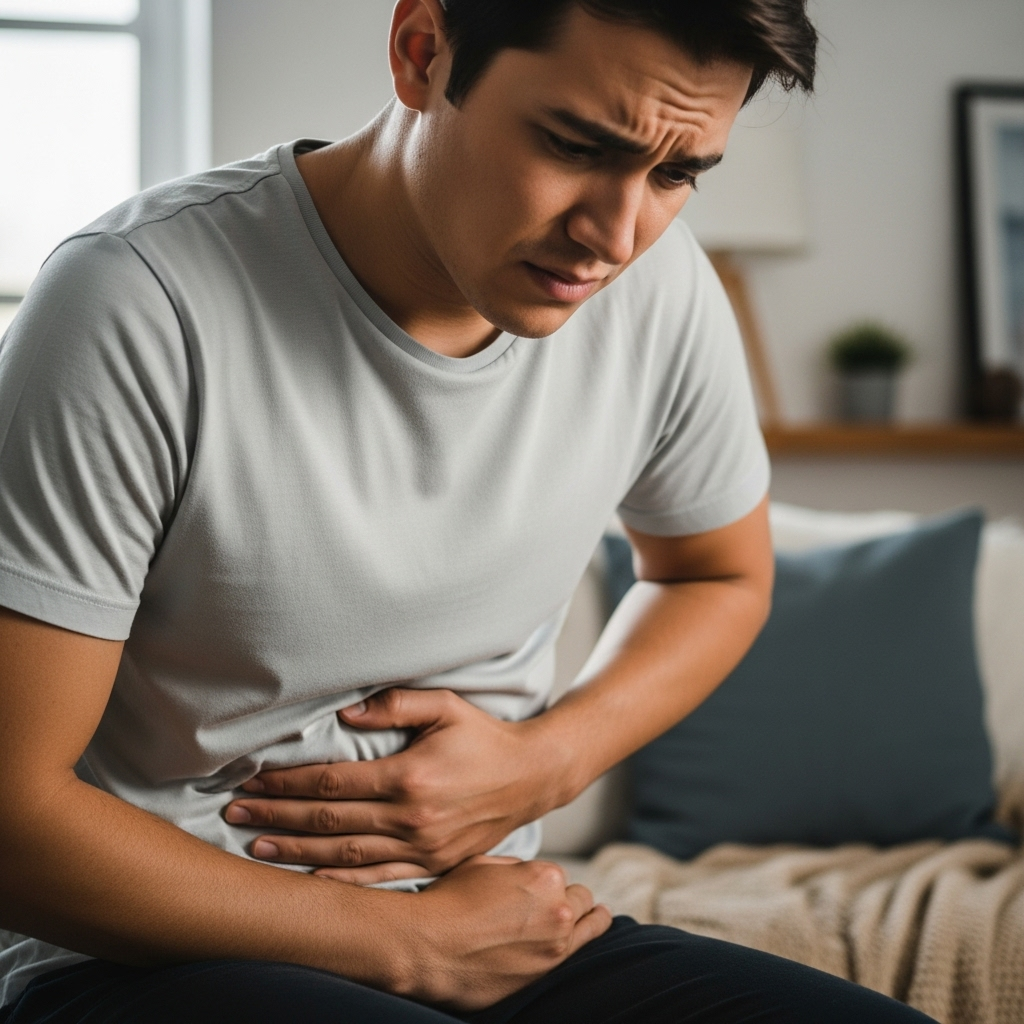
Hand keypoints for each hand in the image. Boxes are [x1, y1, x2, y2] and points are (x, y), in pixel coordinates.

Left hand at [225, 689, 570, 882]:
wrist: (532, 777)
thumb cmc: (485, 737)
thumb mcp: (447, 707)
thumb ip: (396, 704)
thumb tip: (345, 714)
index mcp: (410, 776)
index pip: (332, 781)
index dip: (288, 781)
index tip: (253, 777)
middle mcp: (411, 817)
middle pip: (328, 820)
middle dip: (277, 814)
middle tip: (235, 811)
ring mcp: (422, 847)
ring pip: (344, 855)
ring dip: (296, 849)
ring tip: (256, 845)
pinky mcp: (433, 865)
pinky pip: (378, 880)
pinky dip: (340, 883)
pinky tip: (309, 880)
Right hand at [397, 855, 611, 1010]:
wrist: (429, 946)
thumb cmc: (449, 901)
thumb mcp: (482, 863)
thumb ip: (515, 866)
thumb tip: (528, 873)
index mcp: (544, 875)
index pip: (558, 877)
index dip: (542, 883)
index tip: (529, 892)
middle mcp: (558, 907)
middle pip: (578, 897)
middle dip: (565, 898)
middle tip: (546, 907)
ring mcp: (557, 942)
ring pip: (587, 921)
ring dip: (583, 916)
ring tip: (596, 912)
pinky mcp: (550, 970)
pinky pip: (584, 947)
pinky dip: (593, 932)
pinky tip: (599, 922)